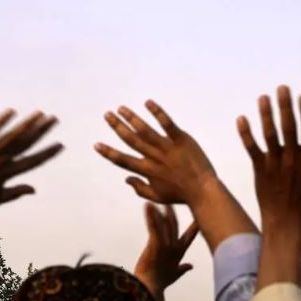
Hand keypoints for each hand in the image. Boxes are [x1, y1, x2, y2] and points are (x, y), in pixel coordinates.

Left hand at [0, 110, 62, 213]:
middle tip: (55, 119)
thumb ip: (17, 192)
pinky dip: (2, 121)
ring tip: (40, 113)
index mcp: (9, 173)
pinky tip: (12, 111)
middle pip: (27, 143)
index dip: (48, 153)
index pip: (34, 161)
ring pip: (13, 135)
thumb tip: (35, 190)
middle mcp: (2, 161)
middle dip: (42, 130)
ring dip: (28, 123)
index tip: (61, 144)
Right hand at [95, 100, 216, 205]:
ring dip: (132, 118)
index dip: (108, 152)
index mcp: (147, 171)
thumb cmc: (181, 195)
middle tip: (107, 115)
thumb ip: (140, 189)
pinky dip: (157, 112)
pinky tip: (147, 102)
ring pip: (145, 130)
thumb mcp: (158, 197)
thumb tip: (126, 179)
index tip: (96, 144)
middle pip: (131, 140)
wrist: (203, 191)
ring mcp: (167, 148)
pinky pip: (167, 124)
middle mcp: (154, 157)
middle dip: (117, 127)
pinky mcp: (181, 140)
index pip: (122, 160)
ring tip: (121, 108)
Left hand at [134, 204, 198, 300]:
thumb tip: (190, 266)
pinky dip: (150, 215)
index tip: (201, 217)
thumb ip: (183, 269)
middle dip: (176, 213)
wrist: (151, 288)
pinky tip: (148, 206)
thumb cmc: (160, 282)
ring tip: (161, 200)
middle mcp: (174, 246)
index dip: (195, 226)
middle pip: (176, 225)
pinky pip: (153, 226)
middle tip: (179, 200)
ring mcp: (165, 244)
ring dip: (164, 211)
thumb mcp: (175, 274)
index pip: (189, 236)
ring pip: (166, 223)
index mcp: (179, 252)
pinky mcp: (155, 243)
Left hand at [237, 85, 300, 227]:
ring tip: (263, 97)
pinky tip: (241, 118)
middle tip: (282, 88)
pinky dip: (246, 134)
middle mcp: (294, 161)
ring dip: (266, 115)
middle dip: (286, 107)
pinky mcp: (260, 170)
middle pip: (289, 130)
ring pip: (270, 136)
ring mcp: (276, 166)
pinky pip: (252, 149)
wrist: (285, 221)